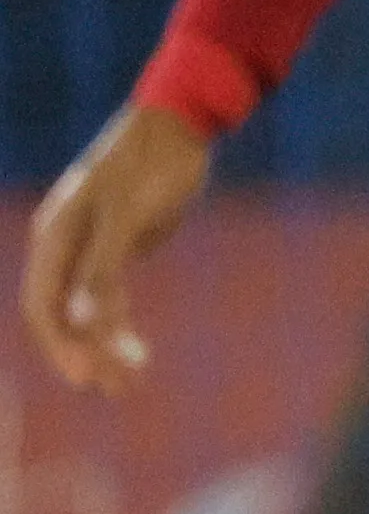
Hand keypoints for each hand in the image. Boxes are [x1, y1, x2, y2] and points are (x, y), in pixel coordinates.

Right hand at [23, 99, 213, 394]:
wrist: (180, 124)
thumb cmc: (152, 164)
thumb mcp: (130, 215)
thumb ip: (105, 266)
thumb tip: (87, 319)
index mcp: (55, 236)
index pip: (44, 306)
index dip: (61, 345)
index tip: (88, 378)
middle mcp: (64, 244)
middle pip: (61, 314)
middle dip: (84, 353)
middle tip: (118, 389)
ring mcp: (88, 245)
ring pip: (84, 308)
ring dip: (103, 345)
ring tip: (132, 379)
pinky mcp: (116, 245)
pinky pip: (106, 296)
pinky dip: (117, 325)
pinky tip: (135, 348)